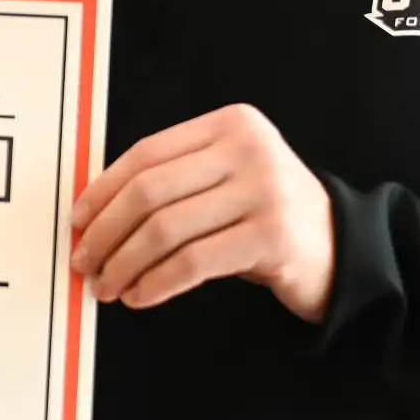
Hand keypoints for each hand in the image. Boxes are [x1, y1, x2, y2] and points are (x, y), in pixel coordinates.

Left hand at [70, 103, 333, 320]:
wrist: (342, 250)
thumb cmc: (267, 216)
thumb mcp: (225, 181)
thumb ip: (174, 181)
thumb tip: (94, 214)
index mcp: (231, 124)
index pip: (147, 153)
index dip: (102, 190)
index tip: (77, 220)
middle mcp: (249, 150)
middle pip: (149, 190)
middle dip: (106, 231)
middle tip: (84, 260)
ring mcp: (264, 192)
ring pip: (166, 229)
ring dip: (125, 263)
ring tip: (108, 285)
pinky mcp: (271, 237)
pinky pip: (193, 262)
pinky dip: (156, 283)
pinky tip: (140, 295)